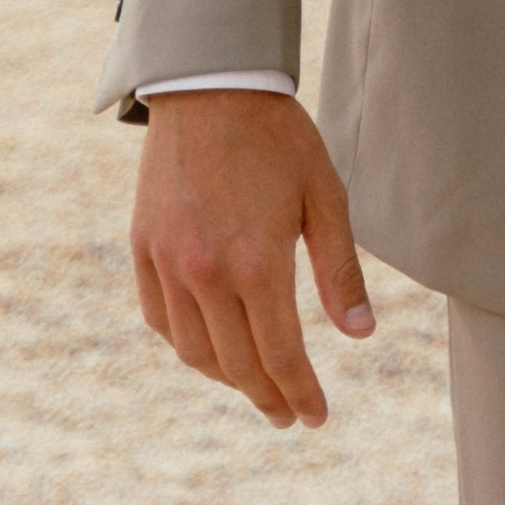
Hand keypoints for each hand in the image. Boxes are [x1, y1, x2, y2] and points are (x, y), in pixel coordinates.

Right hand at [131, 90, 373, 428]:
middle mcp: (206, 273)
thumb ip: (340, 271)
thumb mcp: (325, 198)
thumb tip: (360, 336)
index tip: (316, 417)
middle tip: (288, 416)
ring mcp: (168, 263)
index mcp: (257, 263)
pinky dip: (185, 344)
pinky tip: (209, 347)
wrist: (211, 87)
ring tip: (255, 386)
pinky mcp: (143, 248)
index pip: (281, 355)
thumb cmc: (279, 139)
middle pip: (237, 364)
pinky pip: (159, 319)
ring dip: (226, 379)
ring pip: (193, 350)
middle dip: (267, 398)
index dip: (300, 393)